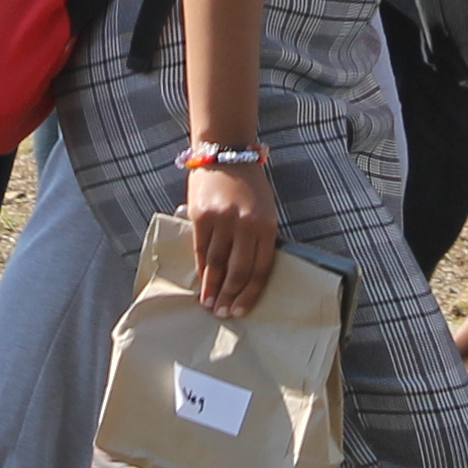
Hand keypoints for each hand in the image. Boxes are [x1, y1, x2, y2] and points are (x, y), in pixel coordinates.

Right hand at [184, 159, 280, 318]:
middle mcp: (246, 225)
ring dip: (212, 287)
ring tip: (208, 303)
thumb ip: (258, 239)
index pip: (260, 269)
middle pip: (238, 271)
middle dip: (229, 296)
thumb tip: (246, 276)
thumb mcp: (264, 211)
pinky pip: (200, 249)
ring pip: (216, 263)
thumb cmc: (248, 186)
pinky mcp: (201, 216)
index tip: (240, 311)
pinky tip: (200, 281)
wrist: (226, 153)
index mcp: (267, 226)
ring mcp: (223, 220)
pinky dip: (200, 268)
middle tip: (222, 314)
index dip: (250, 294)